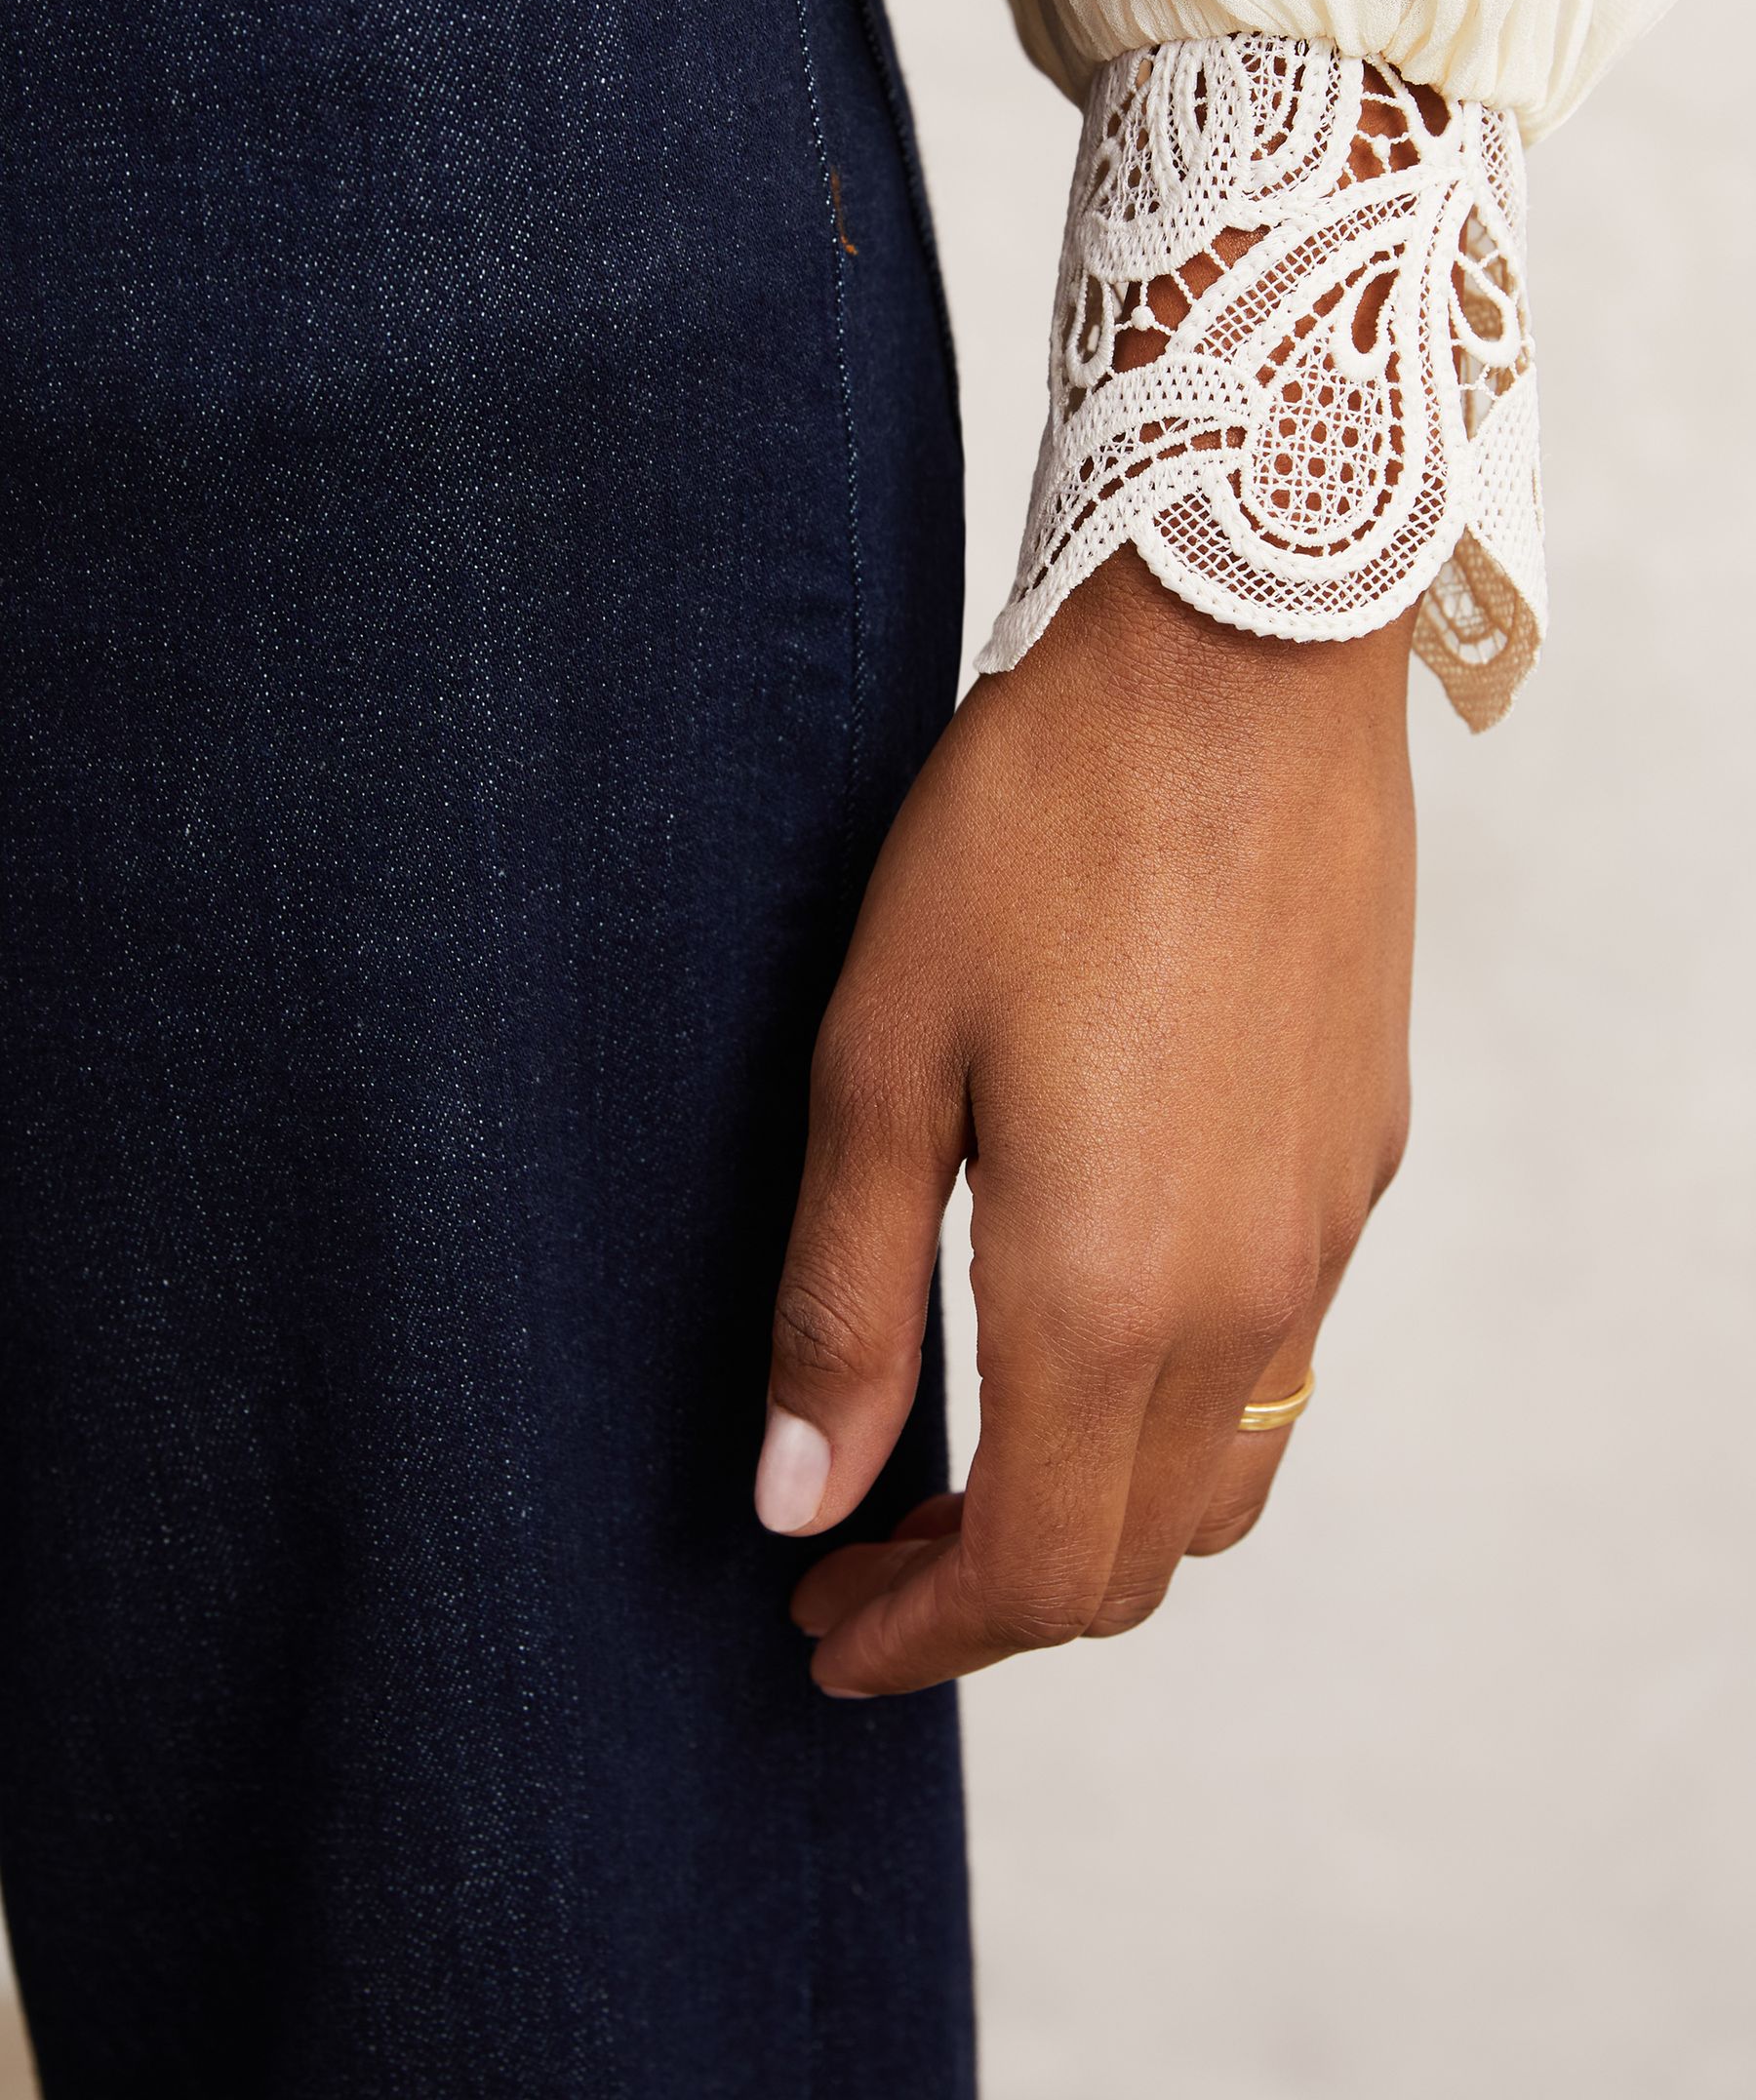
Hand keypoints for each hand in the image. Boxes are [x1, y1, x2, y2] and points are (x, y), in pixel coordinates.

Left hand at [753, 546, 1415, 1694]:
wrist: (1240, 666)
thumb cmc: (1032, 837)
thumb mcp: (881, 1064)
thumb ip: (841, 1304)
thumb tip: (799, 1500)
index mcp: (1106, 1296)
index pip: (1028, 1574)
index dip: (915, 1639)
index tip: (819, 1631)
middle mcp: (1243, 1300)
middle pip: (1132, 1561)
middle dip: (988, 1605)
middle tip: (861, 1563)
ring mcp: (1321, 1236)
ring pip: (1219, 1478)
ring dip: (1090, 1520)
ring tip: (968, 1468)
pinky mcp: (1357, 1164)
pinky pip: (1278, 1361)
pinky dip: (1170, 1417)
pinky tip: (1085, 1327)